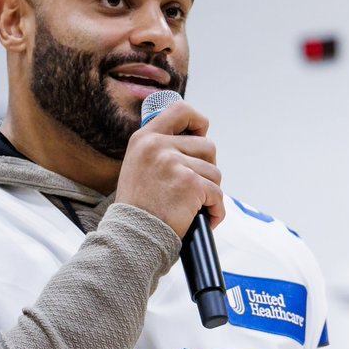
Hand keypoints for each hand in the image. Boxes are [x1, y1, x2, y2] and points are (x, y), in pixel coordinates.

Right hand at [115, 100, 223, 238]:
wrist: (131, 237)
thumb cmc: (137, 209)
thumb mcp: (137, 166)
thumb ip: (159, 150)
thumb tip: (193, 141)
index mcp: (145, 139)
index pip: (180, 111)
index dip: (197, 121)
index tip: (201, 133)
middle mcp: (158, 146)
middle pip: (207, 146)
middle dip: (207, 168)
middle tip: (194, 188)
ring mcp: (175, 164)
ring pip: (215, 172)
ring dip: (210, 192)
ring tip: (193, 207)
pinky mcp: (190, 184)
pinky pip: (217, 194)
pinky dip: (215, 210)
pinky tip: (204, 219)